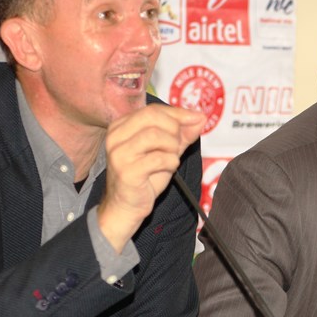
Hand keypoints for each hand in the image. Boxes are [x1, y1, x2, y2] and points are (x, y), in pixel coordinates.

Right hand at [98, 104, 204, 250]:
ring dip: (172, 147)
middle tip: (179, 144)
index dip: (178, 113)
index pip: (153, 110)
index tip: (197, 118)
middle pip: (152, 116)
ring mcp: (119, 154)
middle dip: (174, 128)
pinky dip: (171, 163)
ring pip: (155, 135)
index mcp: (121, 126)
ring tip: (172, 159)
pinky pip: (158, 158)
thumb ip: (181, 134)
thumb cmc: (144, 177)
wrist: (126, 207)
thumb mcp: (165, 150)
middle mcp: (116, 136)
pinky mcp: (126, 171)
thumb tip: (200, 118)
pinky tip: (168, 169)